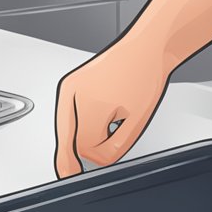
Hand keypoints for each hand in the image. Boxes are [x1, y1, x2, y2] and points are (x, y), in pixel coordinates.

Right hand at [55, 41, 171, 177]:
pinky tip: (101, 113)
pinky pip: (68, 117)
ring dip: (85, 133)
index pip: (85, 149)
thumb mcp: (135, 122)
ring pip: (67, 131)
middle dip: (93, 143)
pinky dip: (81, 122)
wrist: (145, 49)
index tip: (103, 157)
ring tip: (112, 116)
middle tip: (115, 130)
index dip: (102, 153)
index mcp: (88, 104)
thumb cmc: (144, 76)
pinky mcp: (68, 85)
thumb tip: (96, 162)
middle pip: (71, 142)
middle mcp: (71, 94)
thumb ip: (113, 148)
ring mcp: (67, 88)